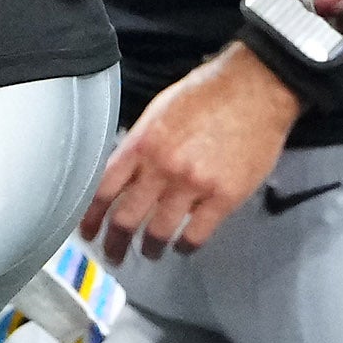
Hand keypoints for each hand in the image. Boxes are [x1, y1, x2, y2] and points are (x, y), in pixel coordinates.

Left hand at [82, 44, 302, 259]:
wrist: (254, 89)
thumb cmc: (207, 95)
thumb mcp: (159, 112)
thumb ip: (140, 145)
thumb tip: (124, 175)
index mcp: (142, 143)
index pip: (104, 189)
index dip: (92, 216)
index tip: (87, 231)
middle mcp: (162, 166)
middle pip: (126, 217)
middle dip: (115, 242)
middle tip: (113, 254)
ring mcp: (194, 184)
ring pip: (159, 232)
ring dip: (150, 248)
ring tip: (149, 253)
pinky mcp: (224, 197)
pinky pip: (196, 235)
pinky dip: (185, 246)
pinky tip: (182, 246)